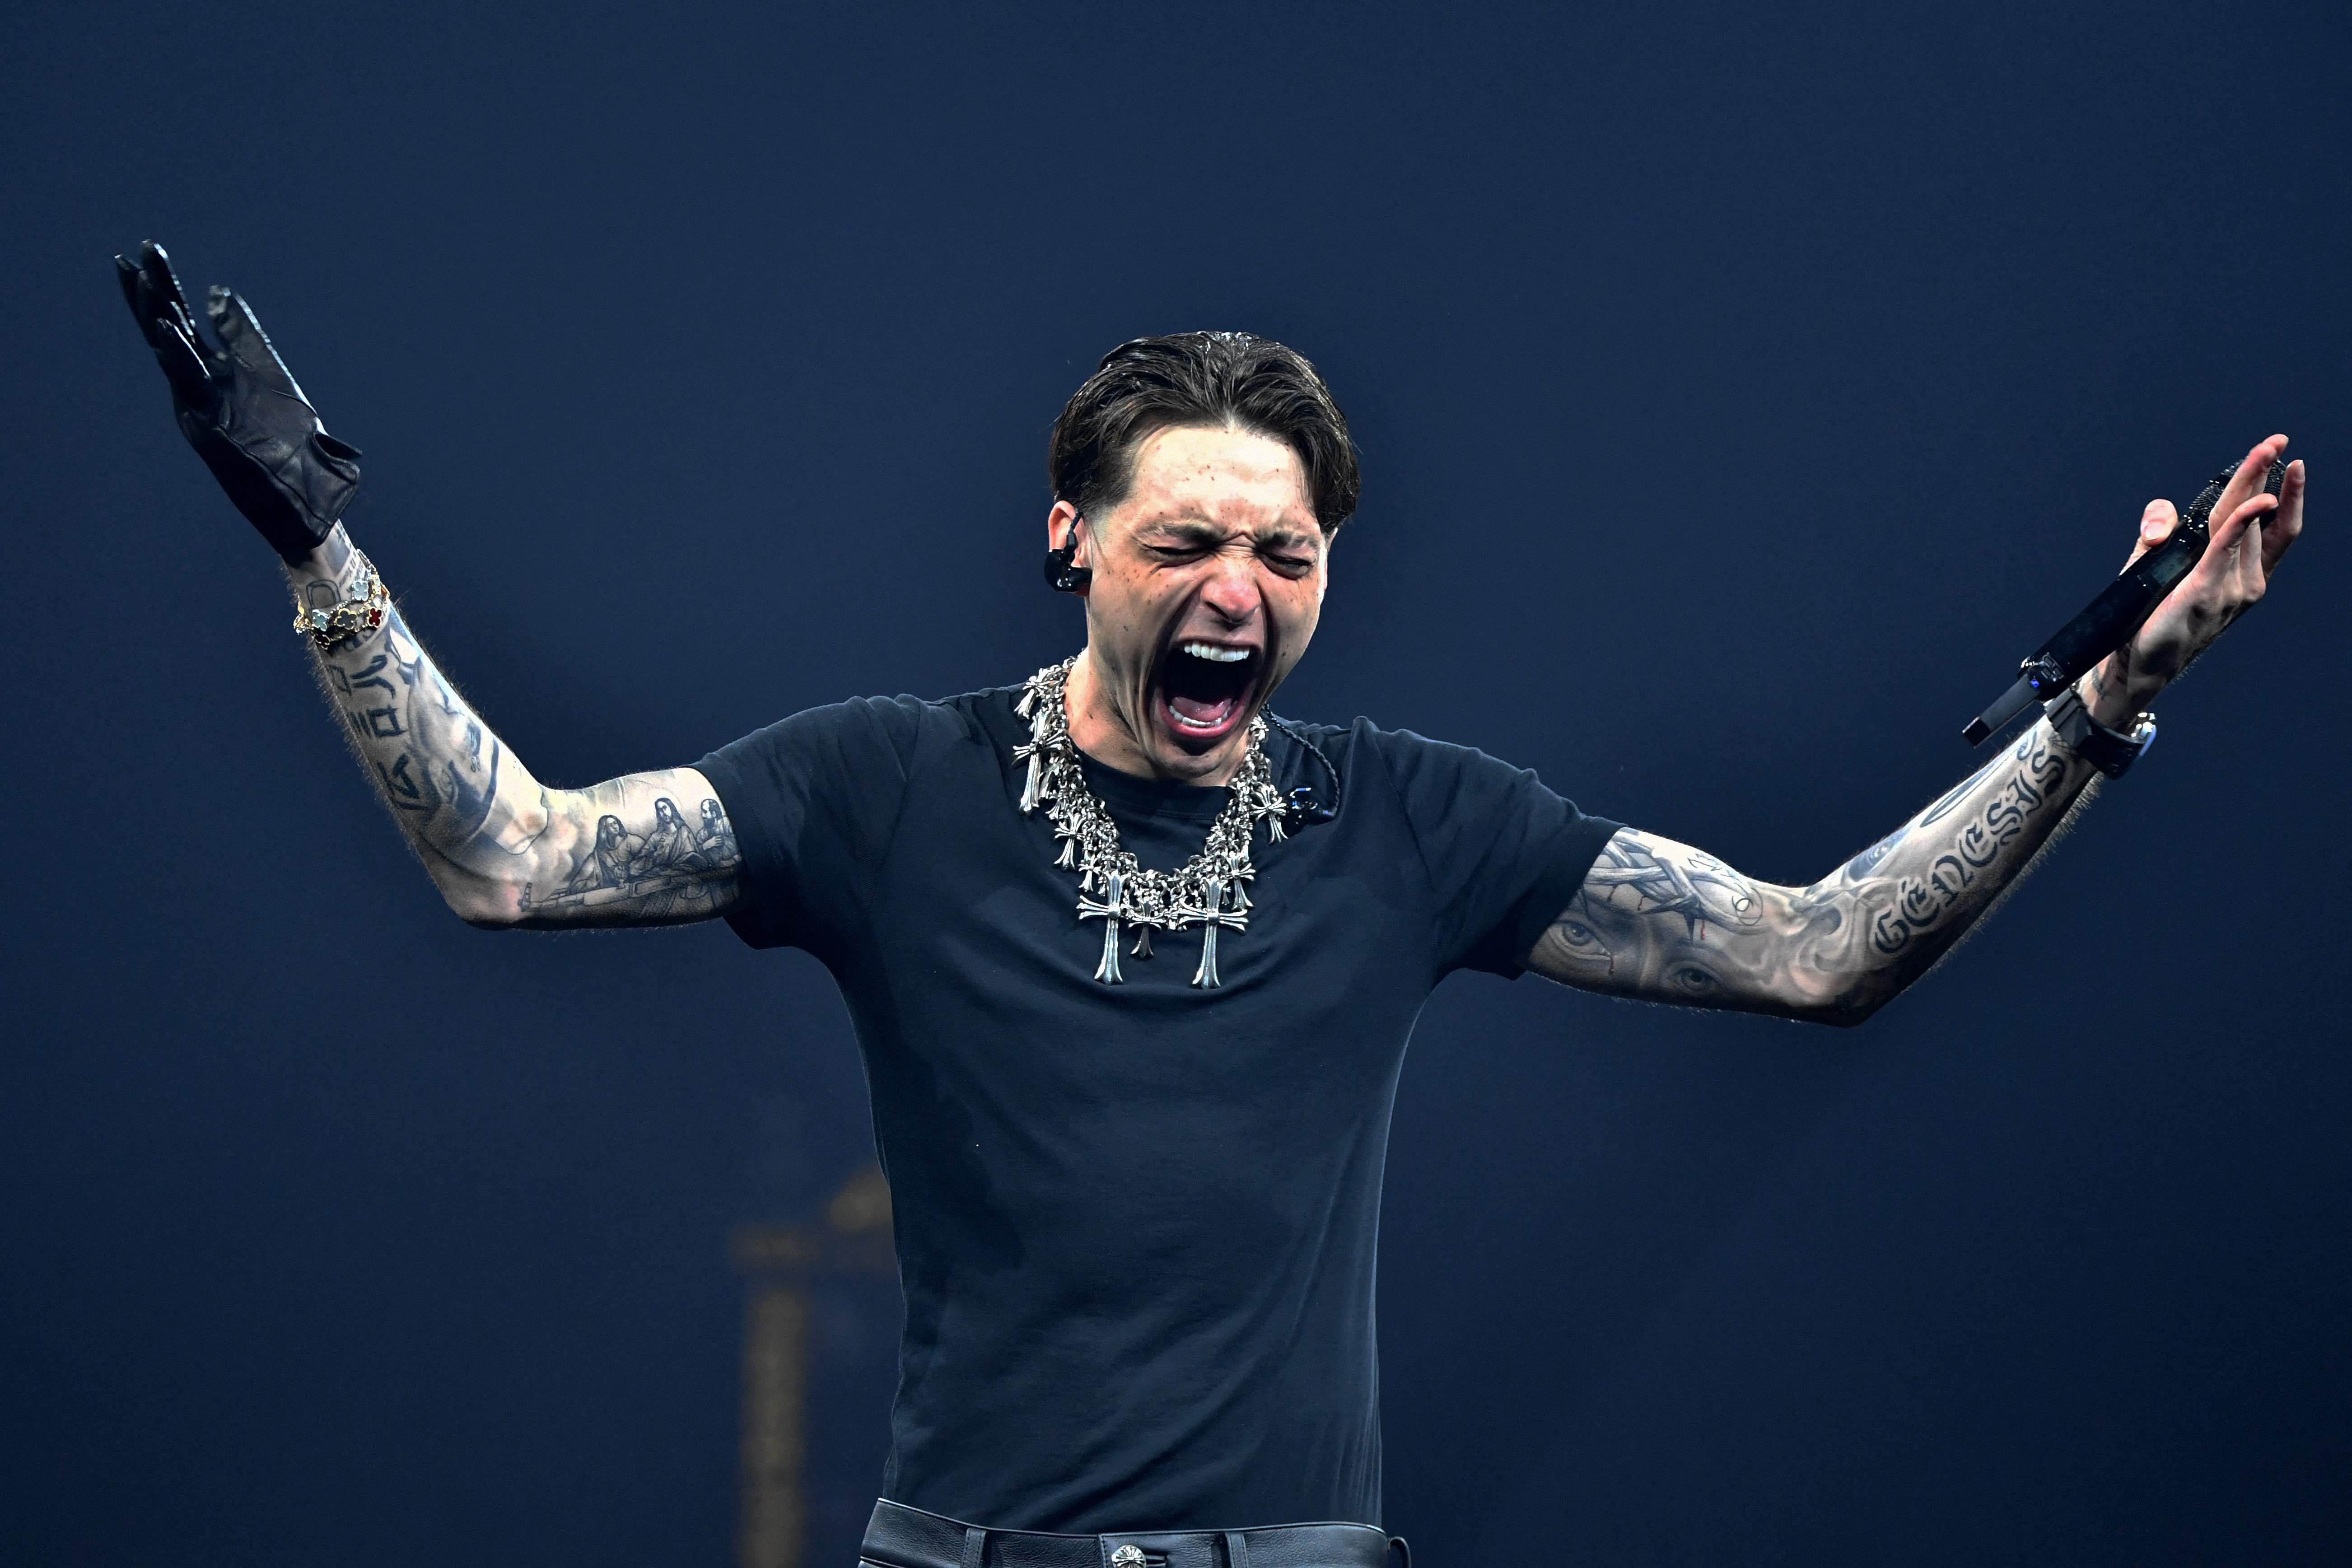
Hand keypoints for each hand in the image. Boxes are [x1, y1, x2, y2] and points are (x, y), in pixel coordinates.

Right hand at [115, 240, 361, 563]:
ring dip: (159, 324)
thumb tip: (219, 292)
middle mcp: (201, 390)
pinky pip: (193, 393)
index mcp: (214, 375)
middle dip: (153, 294)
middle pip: (170, 333)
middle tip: (133, 254)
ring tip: (146, 288)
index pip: (182, 321)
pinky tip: (168, 333)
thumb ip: (243, 337)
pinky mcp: (213, 433)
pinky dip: (179, 362)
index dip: (164, 286)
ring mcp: (204, 411)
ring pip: (173, 361)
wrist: (306, 505)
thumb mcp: (270, 378)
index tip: (146, 249)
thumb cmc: (291, 447)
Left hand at [2085, 435, 2306, 725]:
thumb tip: (2165, 515)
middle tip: (2276, 441)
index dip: (2280, 488)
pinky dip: (2241, 522)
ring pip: (2244, 525)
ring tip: (2265, 454)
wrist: (2135, 663)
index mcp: (2239, 571)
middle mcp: (2244, 579)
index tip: (2281, 453)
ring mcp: (2230, 589)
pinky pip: (2224, 549)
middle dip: (2266, 475)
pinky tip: (2254, 501)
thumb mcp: (2154, 563)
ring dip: (2253, 487)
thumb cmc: (2149, 613)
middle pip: (2256, 515)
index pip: (2269, 523)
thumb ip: (2160, 531)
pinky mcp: (2205, 594)